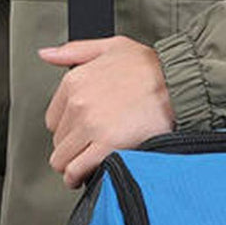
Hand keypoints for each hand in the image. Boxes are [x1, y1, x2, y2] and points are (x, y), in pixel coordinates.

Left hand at [39, 35, 175, 187]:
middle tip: (85, 151)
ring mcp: (91, 125)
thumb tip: (46, 54)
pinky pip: (78, 169)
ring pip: (63, 158)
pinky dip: (77, 177)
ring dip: (71, 166)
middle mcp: (78, 103)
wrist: (178, 82)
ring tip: (82, 168)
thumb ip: (74, 51)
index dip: (66, 130)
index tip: (77, 134)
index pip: (52, 119)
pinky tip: (82, 178)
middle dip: (70, 148)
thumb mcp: (111, 46)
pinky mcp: (108, 144)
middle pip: (58, 141)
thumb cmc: (151, 66)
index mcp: (75, 81)